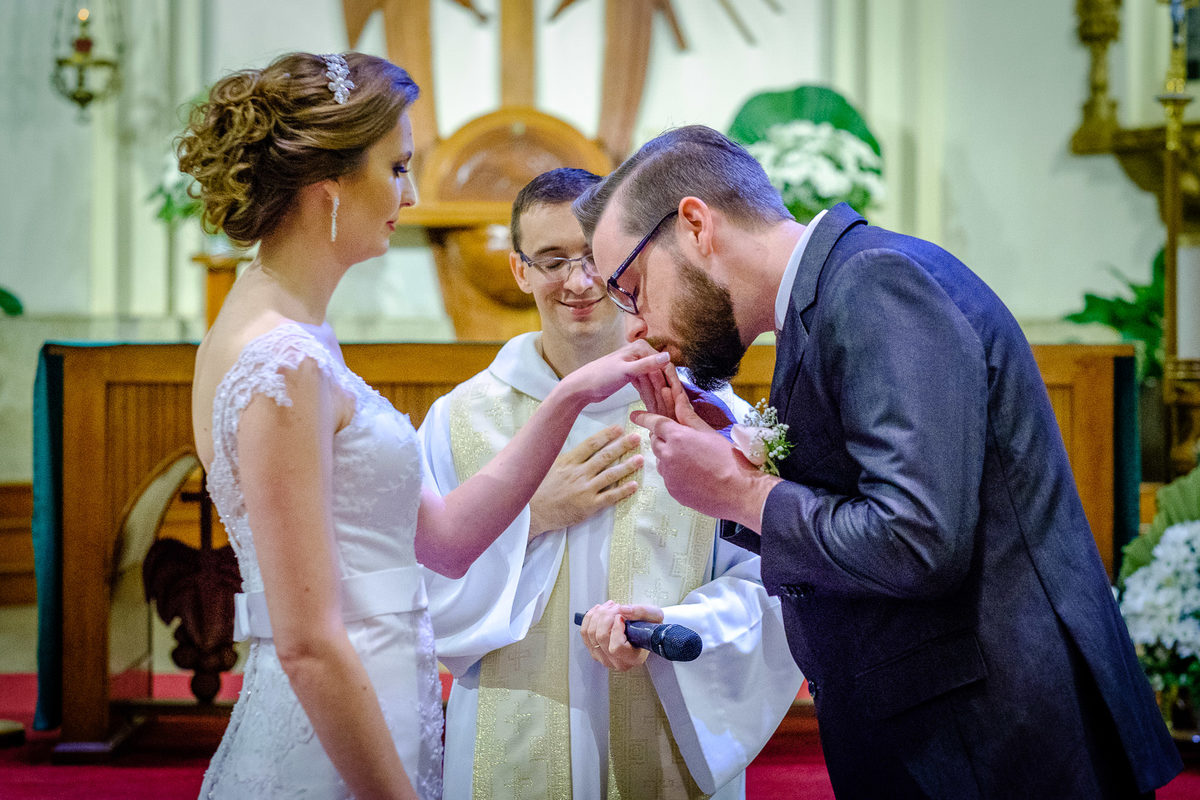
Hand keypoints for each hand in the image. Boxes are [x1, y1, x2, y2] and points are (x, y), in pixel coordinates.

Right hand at [528, 426, 643, 539]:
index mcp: (569, 461)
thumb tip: (579, 446)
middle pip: (604, 456)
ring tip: (640, 459)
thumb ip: (566, 457)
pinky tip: (634, 485)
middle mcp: (578, 473)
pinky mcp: (588, 506)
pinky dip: (623, 491)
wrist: (532, 513)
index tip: (620, 428)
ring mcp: (584, 489)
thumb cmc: (539, 488)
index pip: (591, 444)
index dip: (607, 435)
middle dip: (622, 446)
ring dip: (627, 466)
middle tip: (636, 438)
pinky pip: (609, 497)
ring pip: (610, 475)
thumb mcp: (549, 466)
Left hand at [561, 340, 670, 407]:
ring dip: (657, 395)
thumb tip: (667, 356)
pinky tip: (653, 405)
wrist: (581, 387)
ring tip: (662, 410)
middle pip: (659, 374)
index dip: (670, 382)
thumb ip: (646, 364)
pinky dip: (648, 395)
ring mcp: (636, 365)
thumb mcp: (625, 370)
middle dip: (663, 391)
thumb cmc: (600, 377)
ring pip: (653, 381)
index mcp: (641, 348)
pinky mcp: (631, 376)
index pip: (664, 365)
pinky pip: (645, 385)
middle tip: (669, 409)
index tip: (677, 398)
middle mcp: (640, 353)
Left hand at [579, 599, 663, 670]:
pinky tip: (599, 611)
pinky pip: (584, 632)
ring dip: (599, 614)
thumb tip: (622, 610)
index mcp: (633, 658)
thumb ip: (641, 612)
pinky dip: (590, 617)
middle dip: (607, 615)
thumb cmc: (649, 627)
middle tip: (616, 606)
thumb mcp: (654, 616)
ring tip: (610, 606)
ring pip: (591, 633)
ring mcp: (603, 657)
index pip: (616, 647)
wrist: (643, 630)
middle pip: (601, 637)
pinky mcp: (594, 649)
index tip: (621, 617)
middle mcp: (616, 662)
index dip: (616, 629)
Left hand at [631, 375, 778, 524]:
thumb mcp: (710, 433)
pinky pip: (668, 477)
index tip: (634, 415)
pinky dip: (675, 473)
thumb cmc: (730, 460)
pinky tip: (694, 474)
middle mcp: (668, 456)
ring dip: (669, 456)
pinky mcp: (673, 491)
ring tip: (692, 459)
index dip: (644, 418)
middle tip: (679, 439)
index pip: (655, 423)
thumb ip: (689, 418)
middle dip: (663, 438)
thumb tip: (678, 401)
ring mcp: (669, 475)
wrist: (739, 492)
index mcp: (678, 438)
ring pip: (661, 460)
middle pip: (655, 442)